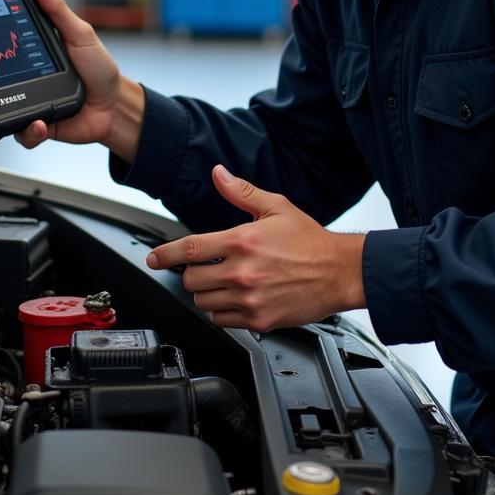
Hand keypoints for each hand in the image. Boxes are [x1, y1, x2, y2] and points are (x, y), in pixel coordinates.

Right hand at [15, 0, 135, 153]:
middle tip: (0, 76)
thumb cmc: (100, 70)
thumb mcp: (81, 35)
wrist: (113, 109)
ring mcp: (29, 102)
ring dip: (9, 113)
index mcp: (34, 52)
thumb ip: (59, 11)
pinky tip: (41, 124)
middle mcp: (26, 77)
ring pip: (2, 110)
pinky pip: (22, 133)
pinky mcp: (37, 126)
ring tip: (28, 111)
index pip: (5, 41)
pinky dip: (29, 131)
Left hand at [146, 165, 365, 331]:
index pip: (189, 250)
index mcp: (241, 241)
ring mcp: (249, 299)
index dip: (164, 255)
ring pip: (203, 302)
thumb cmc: (310, 240)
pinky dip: (222, 311)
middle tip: (206, 267)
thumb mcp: (276, 206)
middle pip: (191, 280)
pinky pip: (222, 320)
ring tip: (224, 282)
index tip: (153, 259)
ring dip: (207, 293)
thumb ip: (241, 192)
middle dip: (193, 273)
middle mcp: (242, 272)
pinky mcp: (259, 320)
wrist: (340, 272)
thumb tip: (218, 173)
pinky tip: (236, 298)